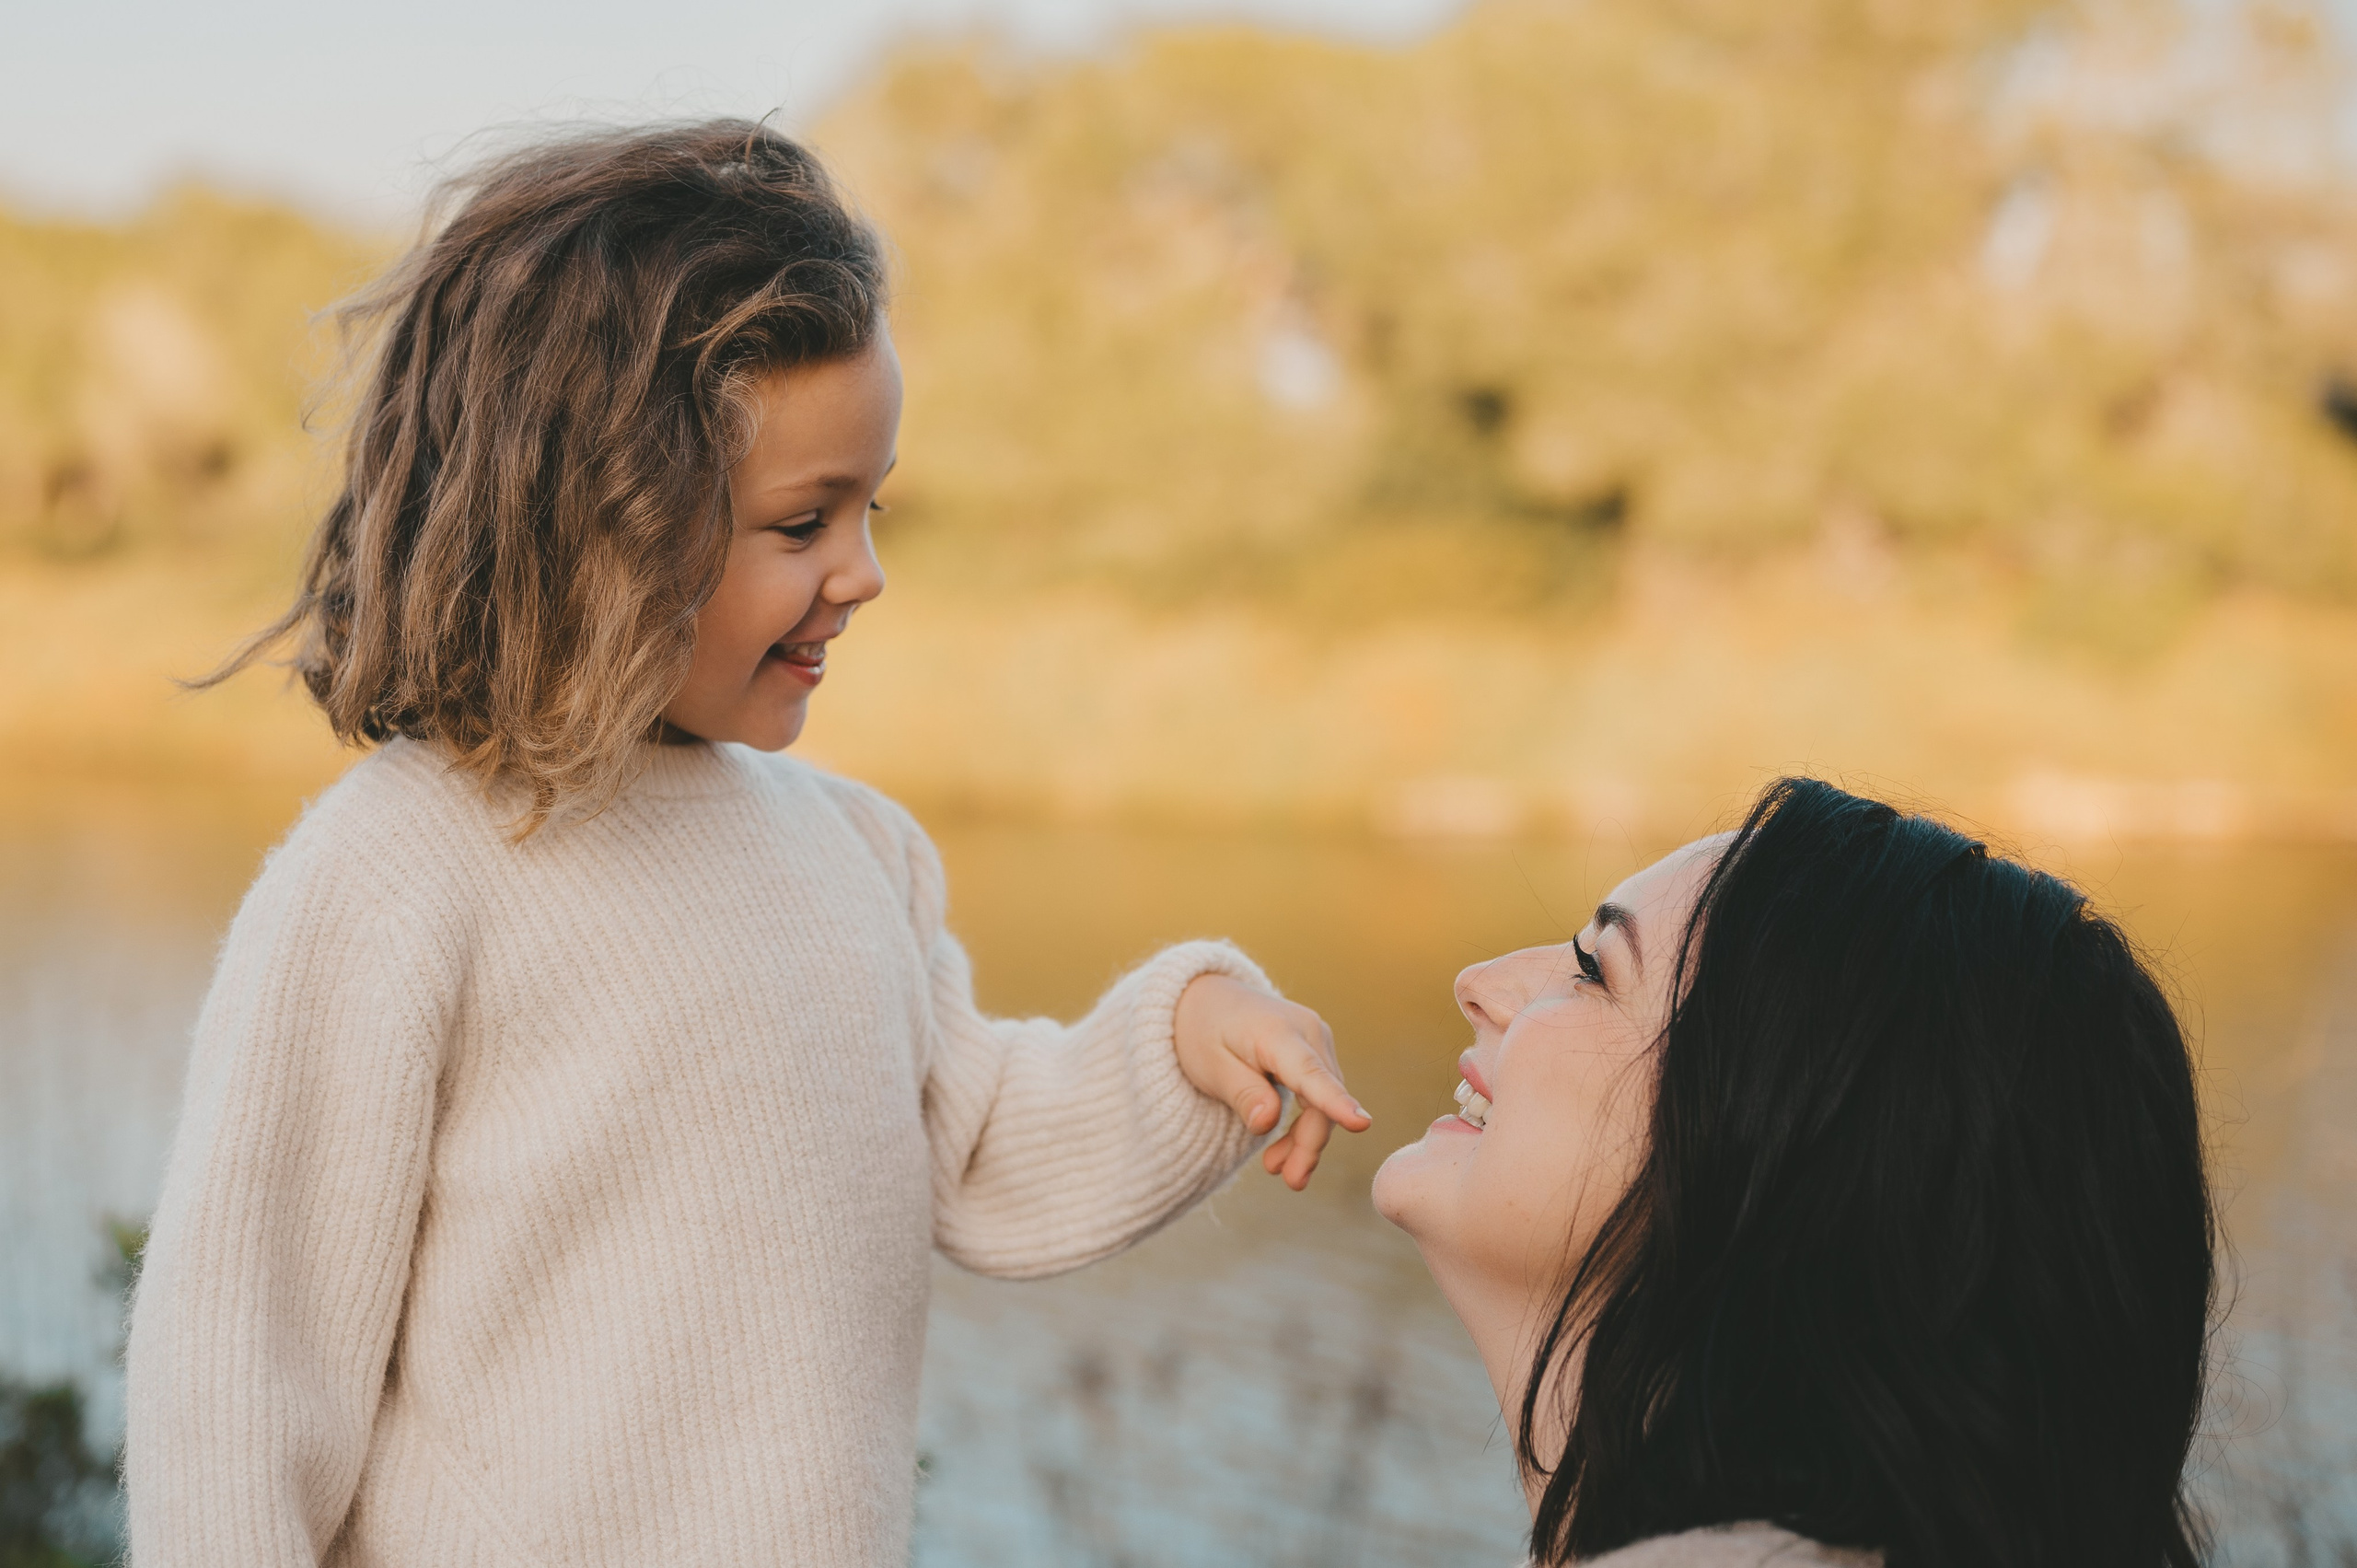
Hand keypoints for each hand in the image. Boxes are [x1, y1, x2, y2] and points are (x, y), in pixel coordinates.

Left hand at [1173, 974, 1370, 1190]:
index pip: (1310, 1073)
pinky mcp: (1315, 1051)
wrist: (1207, 999)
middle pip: (1320, 1098)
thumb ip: (1242, 1093)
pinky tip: (1285, 1151)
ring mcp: (1316, 1039)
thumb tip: (1268, 1122)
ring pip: (1323, 1100)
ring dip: (1306, 1139)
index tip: (1361, 1125)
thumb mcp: (1209, 1065)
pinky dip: (1304, 1124)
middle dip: (1309, 1144)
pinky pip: (1318, 1094)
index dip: (1335, 1103)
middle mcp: (1307, 1030)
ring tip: (1278, 1170)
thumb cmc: (1204, 1031)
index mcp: (1276, 1031)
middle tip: (1289, 1181)